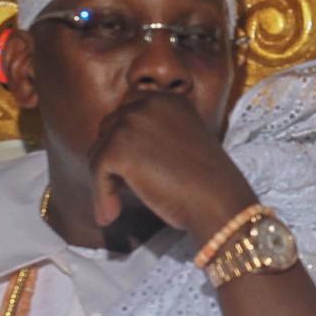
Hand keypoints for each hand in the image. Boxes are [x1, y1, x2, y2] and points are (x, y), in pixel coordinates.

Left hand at [83, 92, 254, 237]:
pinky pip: (97, 172)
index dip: (123, 141)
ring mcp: (132, 122)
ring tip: (113, 208)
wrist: (218, 201)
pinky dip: (101, 196)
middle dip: (110, 159)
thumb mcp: (183, 144)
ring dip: (104, 180)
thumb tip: (116, 152)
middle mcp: (149, 102)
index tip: (125, 170)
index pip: (128, 112)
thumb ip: (154, 137)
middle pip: (109, 129)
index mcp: (169, 99)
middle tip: (120, 190)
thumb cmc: (207, 184)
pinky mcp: (118, 146)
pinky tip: (110, 215)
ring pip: (98, 151)